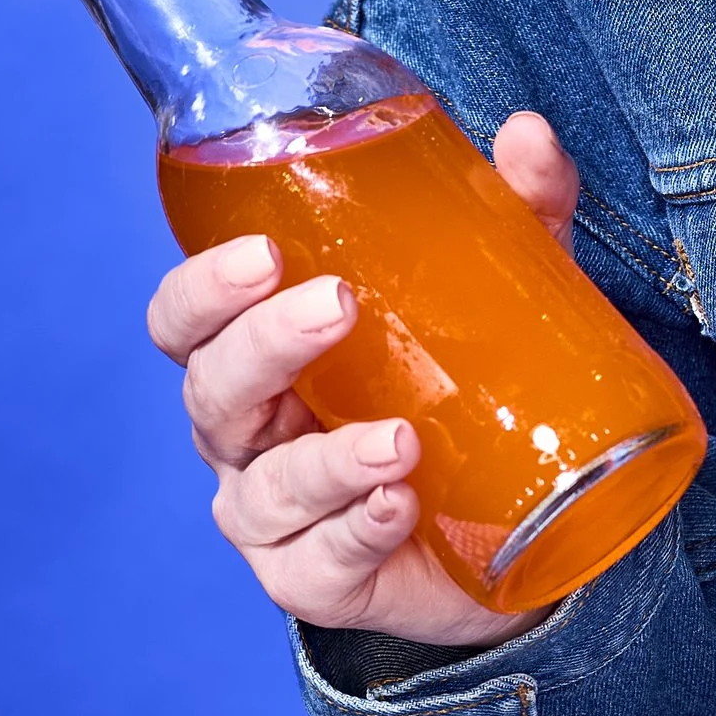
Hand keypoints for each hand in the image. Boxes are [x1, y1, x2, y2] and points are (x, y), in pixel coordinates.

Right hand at [146, 110, 581, 643]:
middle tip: (335, 306)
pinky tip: (399, 505)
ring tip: (401, 440)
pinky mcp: (319, 581)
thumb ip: (513, 216)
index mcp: (263, 357)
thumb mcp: (495, 295)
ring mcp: (277, 517)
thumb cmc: (465, 393)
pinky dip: (357, 531)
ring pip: (267, 488)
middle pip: (214, 391)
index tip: (263, 252)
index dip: (202, 288)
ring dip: (329, 461)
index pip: (189, 321)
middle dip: (264, 345)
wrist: (514, 532)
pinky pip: (319, 562)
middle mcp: (250, 436)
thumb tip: (527, 134)